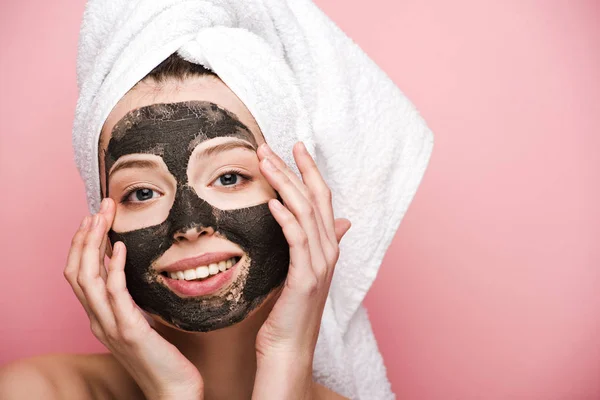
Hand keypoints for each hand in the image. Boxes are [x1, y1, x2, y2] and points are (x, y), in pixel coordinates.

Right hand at [63, 199, 202, 399]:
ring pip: (88, 279)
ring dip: (93, 244)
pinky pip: (115, 295)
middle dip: (85, 236)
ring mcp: (111, 327)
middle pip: (77, 272)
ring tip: (102, 218)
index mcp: (101, 318)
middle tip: (98, 208)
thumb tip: (135, 275)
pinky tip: (119, 249)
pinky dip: (113, 268)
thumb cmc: (162, 357)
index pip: (79, 275)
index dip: (81, 246)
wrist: (173, 390)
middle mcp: (99, 321)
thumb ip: (132, 302)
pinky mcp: (130, 331)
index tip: (93, 219)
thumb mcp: (141, 324)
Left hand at [252, 141, 350, 399]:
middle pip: (314, 199)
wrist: (288, 347)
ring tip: (264, 162)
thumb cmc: (290, 309)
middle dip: (292, 169)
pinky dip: (286, 218)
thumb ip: (315, 243)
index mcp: (328, 245)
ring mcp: (320, 264)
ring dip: (284, 184)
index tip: (295, 147)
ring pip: (306, 213)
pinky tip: (271, 202)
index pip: (322, 198)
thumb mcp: (305, 271)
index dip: (310, 171)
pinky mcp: (306, 278)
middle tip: (269, 146)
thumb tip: (340, 222)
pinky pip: (297, 240)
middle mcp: (329, 250)